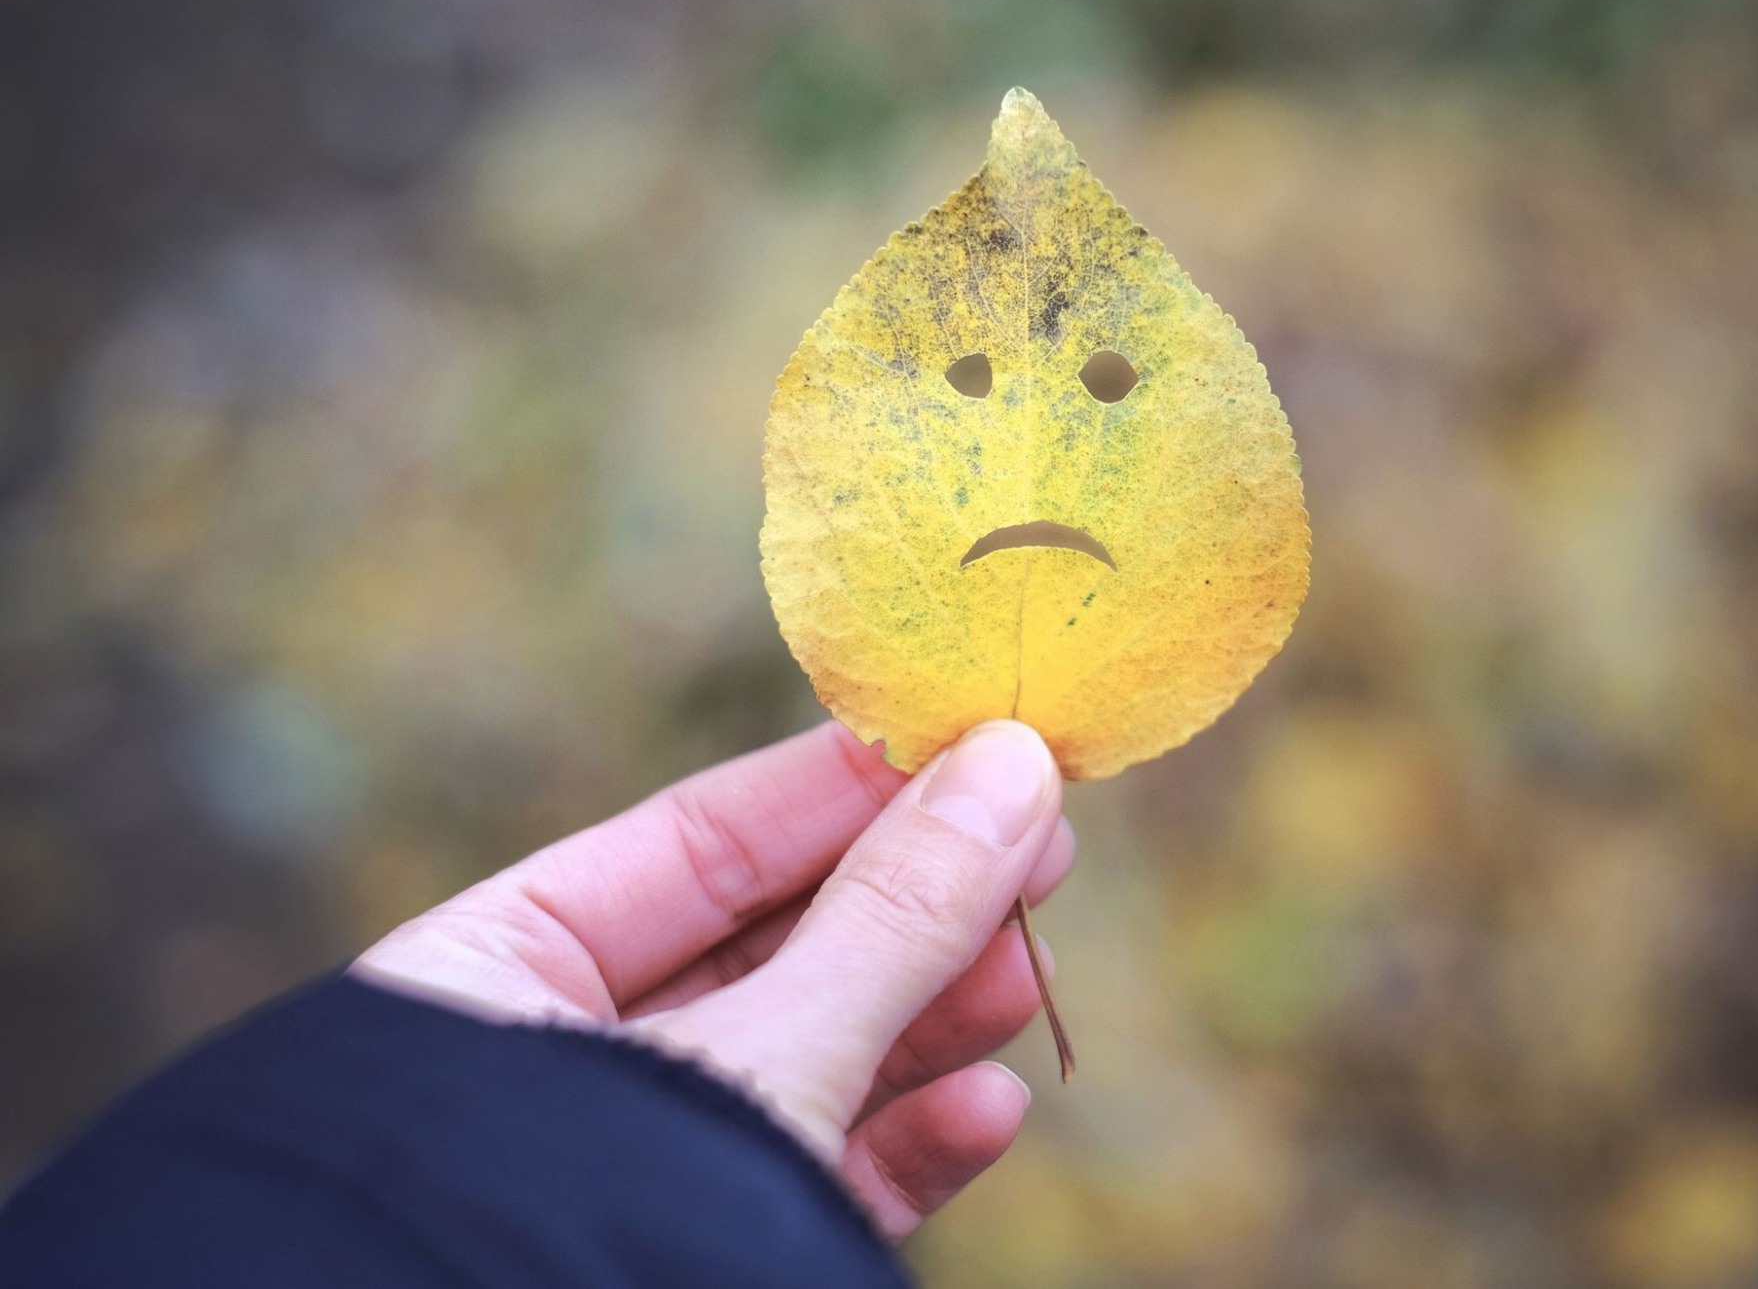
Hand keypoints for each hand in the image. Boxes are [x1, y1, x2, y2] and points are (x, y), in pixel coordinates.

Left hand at [351, 719, 1071, 1240]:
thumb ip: (887, 919)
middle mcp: (551, 1064)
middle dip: (914, 905)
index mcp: (487, 978)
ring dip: (930, 1018)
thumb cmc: (585, 1231)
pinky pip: (811, 1171)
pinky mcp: (692, 1245)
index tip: (975, 744)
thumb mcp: (759, 1058)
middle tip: (1044, 849)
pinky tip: (991, 1107)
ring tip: (1034, 971)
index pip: (693, 844)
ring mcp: (628, 1160)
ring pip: (806, 1059)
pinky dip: (904, 1142)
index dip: (845, 787)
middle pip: (768, 948)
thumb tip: (1012, 771)